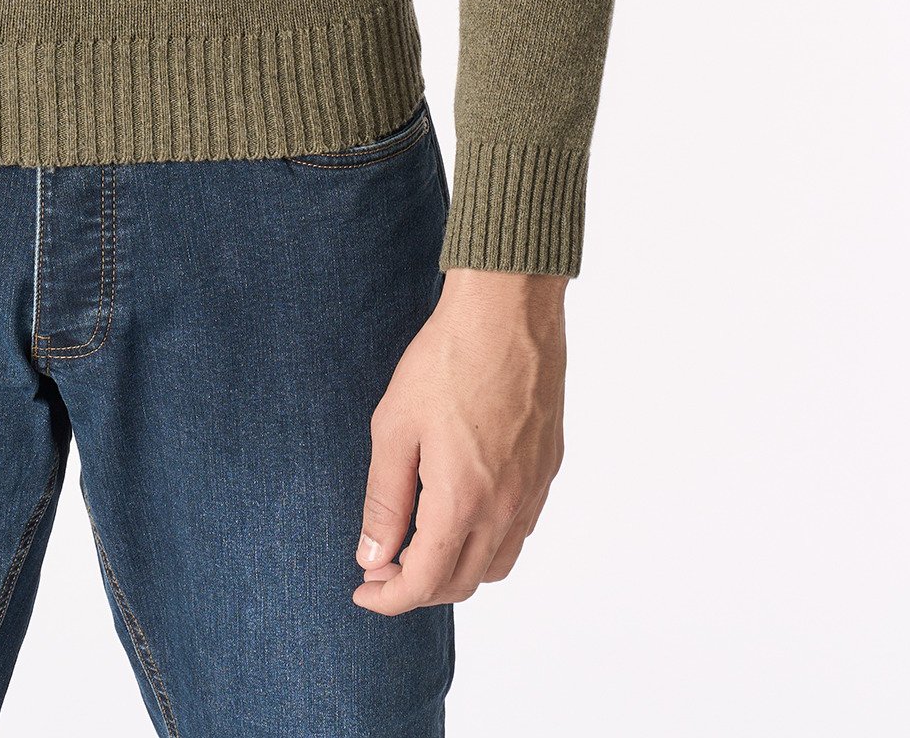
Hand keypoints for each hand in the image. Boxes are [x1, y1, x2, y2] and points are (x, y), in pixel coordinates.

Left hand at [352, 267, 566, 611]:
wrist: (507, 311)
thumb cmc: (445, 361)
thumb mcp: (394, 428)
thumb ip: (384, 500)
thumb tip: (373, 557)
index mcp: (462, 501)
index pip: (426, 583)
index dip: (389, 598)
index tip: (363, 590)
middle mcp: (505, 508)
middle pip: (462, 583)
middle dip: (418, 588)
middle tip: (382, 564)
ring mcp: (532, 490)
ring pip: (496, 564)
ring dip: (455, 569)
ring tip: (419, 542)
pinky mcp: (547, 468)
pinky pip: (518, 530)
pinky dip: (486, 542)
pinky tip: (461, 510)